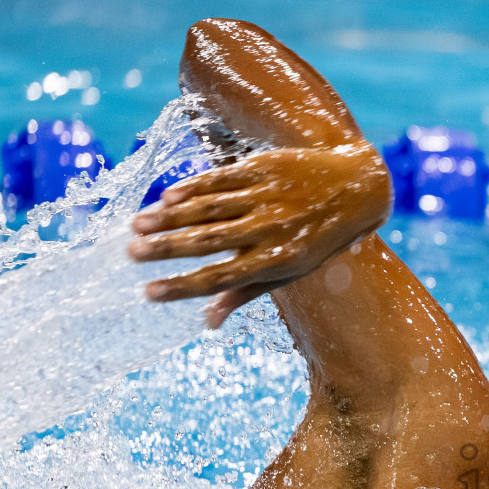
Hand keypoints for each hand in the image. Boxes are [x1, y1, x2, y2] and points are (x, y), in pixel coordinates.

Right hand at [128, 141, 391, 327]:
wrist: (357, 187)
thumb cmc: (319, 238)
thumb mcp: (292, 270)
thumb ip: (247, 292)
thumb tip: (208, 322)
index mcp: (278, 260)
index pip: (222, 278)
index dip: (183, 287)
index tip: (148, 293)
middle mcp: (271, 228)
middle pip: (209, 241)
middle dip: (167, 249)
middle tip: (130, 254)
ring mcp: (267, 195)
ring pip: (210, 207)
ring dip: (170, 216)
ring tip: (137, 225)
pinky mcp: (265, 166)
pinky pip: (222, 178)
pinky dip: (193, 187)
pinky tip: (167, 196)